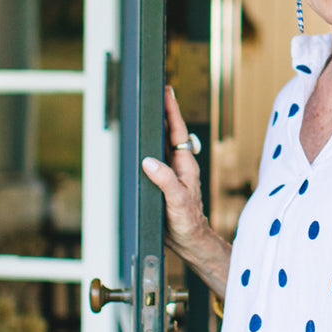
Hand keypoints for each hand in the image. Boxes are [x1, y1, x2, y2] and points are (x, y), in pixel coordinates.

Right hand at [141, 87, 215, 269]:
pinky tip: (142, 141)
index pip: (178, 132)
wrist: (189, 241)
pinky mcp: (164, 183)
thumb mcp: (177, 201)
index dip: (172, 111)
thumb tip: (149, 161)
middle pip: (170, 133)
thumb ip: (165, 181)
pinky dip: (149, 146)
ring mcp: (172, 174)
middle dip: (165, 112)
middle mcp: (179, 166)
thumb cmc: (187, 222)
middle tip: (158, 91)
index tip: (168, 92)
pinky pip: (155, 159)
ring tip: (150, 108)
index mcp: (185, 166)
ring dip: (158, 126)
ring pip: (163, 145)